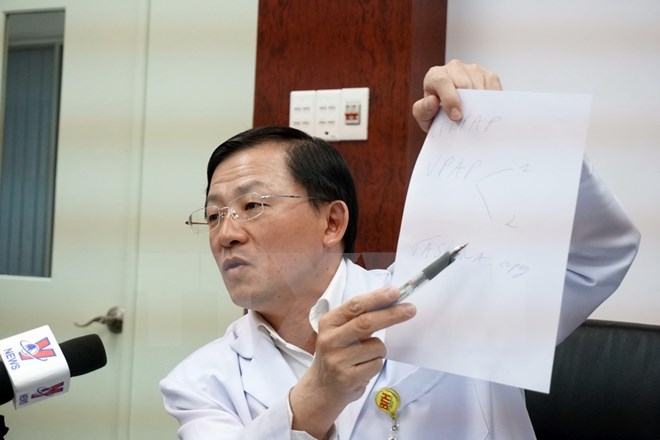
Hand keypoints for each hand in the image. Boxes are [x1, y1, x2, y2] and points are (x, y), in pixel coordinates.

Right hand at [289, 287, 415, 437]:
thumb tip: (391, 301)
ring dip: (380, 350)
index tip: (395, 292)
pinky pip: (377, 364)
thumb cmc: (338, 354)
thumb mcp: (339, 332)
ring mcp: (338, 360)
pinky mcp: (348, 377)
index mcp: (328, 323)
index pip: (354, 306)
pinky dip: (376, 364)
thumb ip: (359, 318)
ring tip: (365, 357)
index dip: (376, 298)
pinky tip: (362, 369)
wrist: (322, 388)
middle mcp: (330, 340)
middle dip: (392, 314)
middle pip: (366, 323)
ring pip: (377, 346)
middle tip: (410, 309)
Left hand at [412, 59, 502, 131]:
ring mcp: (473, 69)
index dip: (450, 99)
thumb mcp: (424, 117)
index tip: (456, 116)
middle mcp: (454, 68)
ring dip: (478, 104)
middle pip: (463, 83)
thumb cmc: (436, 113)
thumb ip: (423, 111)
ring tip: (473, 116)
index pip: (442, 81)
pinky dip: (490, 101)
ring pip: (479, 85)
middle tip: (468, 120)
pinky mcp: (488, 75)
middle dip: (466, 103)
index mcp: (435, 75)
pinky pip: (493, 87)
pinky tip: (484, 110)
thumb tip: (432, 101)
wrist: (451, 115)